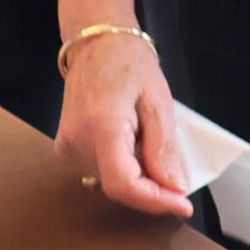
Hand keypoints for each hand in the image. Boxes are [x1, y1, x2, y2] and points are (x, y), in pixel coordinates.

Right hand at [56, 23, 196, 216]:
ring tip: (151, 147)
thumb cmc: (128, 64)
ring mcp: (67, 148)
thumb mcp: (158, 103)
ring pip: (111, 183)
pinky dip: (124, 169)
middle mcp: (77, 142)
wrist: (96, 45)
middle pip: (119, 188)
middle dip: (152, 190)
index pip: (125, 184)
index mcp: (101, 128)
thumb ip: (163, 150)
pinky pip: (101, 172)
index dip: (155, 200)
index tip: (182, 204)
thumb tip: (173, 187)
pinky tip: (135, 149)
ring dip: (139, 178)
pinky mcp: (66, 149)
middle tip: (177, 180)